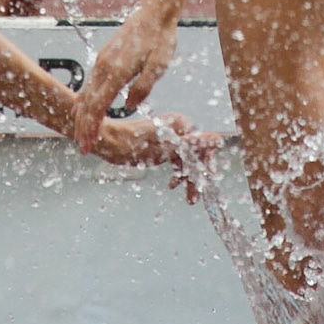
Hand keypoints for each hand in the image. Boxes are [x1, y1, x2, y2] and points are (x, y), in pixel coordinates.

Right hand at [75, 0, 181, 151]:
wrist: (154, 12)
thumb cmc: (160, 38)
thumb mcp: (159, 65)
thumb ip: (143, 87)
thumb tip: (130, 107)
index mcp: (116, 71)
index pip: (98, 106)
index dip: (92, 127)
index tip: (89, 144)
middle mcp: (104, 66)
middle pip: (87, 103)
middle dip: (82, 127)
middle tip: (82, 148)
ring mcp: (102, 61)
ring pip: (86, 93)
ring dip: (82, 116)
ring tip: (82, 134)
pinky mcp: (104, 58)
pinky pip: (90, 84)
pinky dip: (86, 101)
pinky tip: (86, 109)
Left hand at [92, 111, 219, 200]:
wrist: (105, 141)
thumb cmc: (130, 144)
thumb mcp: (162, 150)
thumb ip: (191, 145)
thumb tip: (217, 139)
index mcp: (181, 124)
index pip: (203, 145)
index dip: (205, 165)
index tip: (205, 184)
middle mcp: (179, 127)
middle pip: (196, 154)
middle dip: (196, 176)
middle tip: (194, 197)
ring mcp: (172, 136)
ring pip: (188, 159)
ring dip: (188, 178)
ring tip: (189, 199)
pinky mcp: (164, 144)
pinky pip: (178, 159)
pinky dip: (178, 172)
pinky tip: (173, 185)